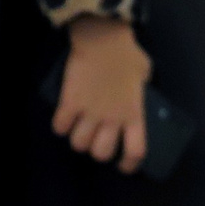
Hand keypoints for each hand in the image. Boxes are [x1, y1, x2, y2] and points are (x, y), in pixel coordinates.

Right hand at [54, 17, 151, 170]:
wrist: (102, 39)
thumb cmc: (128, 55)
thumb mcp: (145, 77)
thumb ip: (141, 92)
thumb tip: (136, 95)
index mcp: (135, 115)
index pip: (136, 151)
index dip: (129, 164)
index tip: (123, 166)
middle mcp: (112, 119)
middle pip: (101, 153)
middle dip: (97, 152)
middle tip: (96, 141)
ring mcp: (90, 112)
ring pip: (79, 144)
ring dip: (77, 141)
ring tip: (78, 131)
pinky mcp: (69, 102)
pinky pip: (60, 127)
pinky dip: (60, 127)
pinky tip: (64, 121)